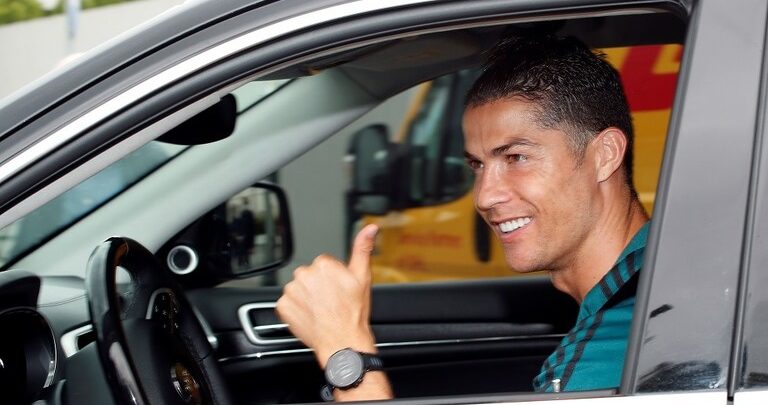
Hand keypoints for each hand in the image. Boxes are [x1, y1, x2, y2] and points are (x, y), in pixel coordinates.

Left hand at [276, 224, 378, 366]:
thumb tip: (370, 228)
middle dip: (318, 286)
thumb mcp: (363, 277)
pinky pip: (288, 303)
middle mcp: (304, 274)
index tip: (338, 289)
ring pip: (298, 288)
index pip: (323, 265)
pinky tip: (310, 315)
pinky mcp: (283, 306)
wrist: (342, 341)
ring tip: (321, 309)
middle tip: (330, 301)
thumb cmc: (353, 312)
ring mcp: (292, 291)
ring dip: (306, 297)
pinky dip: (296, 309)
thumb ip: (363, 248)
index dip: (332, 278)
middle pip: (309, 275)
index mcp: (323, 264)